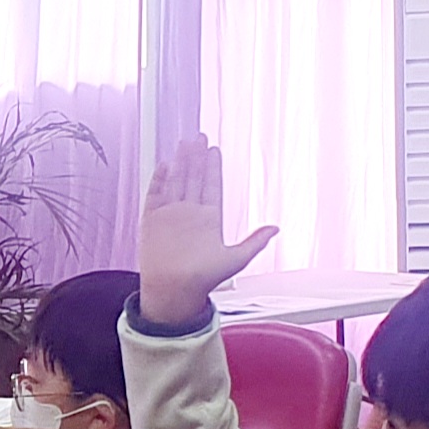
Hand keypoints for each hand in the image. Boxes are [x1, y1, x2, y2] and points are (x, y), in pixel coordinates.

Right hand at [133, 137, 277, 328]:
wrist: (174, 292)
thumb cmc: (203, 280)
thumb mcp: (235, 260)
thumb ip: (254, 242)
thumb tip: (275, 228)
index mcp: (209, 220)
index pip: (212, 186)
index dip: (213, 168)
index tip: (215, 150)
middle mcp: (190, 214)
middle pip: (194, 178)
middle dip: (197, 158)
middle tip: (199, 137)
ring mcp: (171, 215)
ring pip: (176, 181)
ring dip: (180, 163)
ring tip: (184, 143)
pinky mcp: (152, 220)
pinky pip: (155, 194)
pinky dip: (158, 179)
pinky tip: (164, 164)